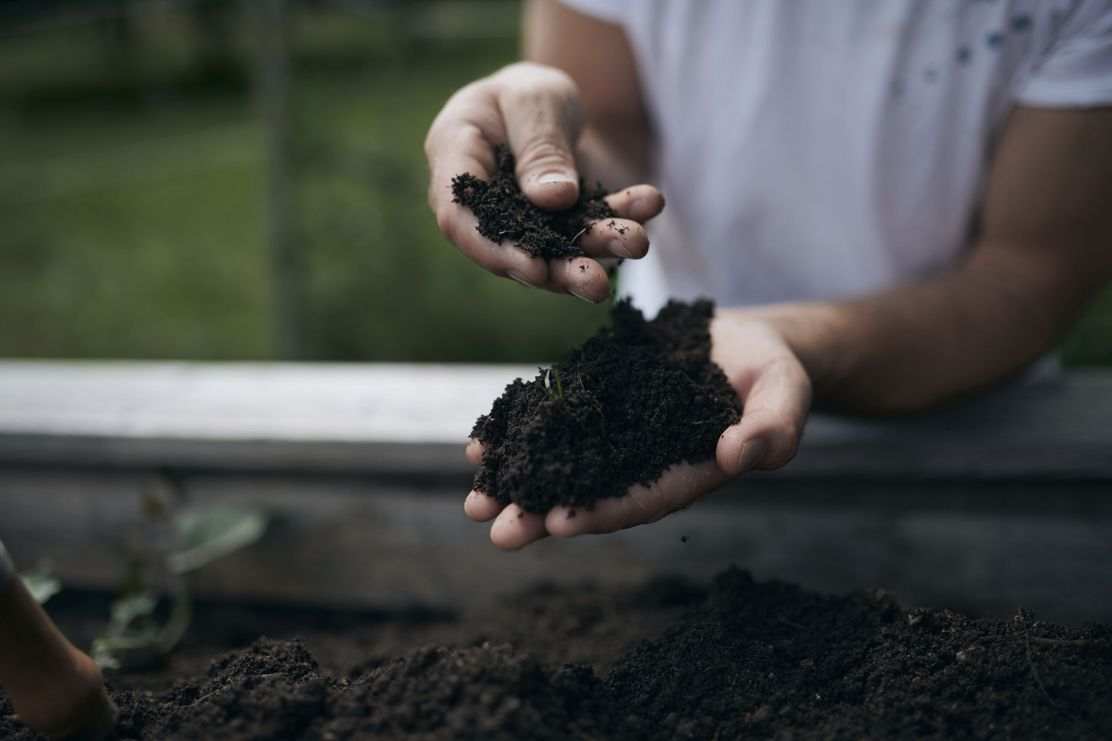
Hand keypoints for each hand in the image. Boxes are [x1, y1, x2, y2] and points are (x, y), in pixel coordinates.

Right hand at [424, 62, 664, 301]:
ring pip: (556, 250)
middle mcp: (483, 203)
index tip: (535, 268)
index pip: (458, 217)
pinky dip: (621, 218)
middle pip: (512, 248)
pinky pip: (590, 230)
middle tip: (595, 285)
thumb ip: (540, 148)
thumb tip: (555, 199)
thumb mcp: (535, 99)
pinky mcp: (560, 231)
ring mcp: (523, 225)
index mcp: (455, 158)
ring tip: (635, 243)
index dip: (493, 249)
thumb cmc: (527, 93)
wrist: (554, 104)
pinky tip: (650, 202)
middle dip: (558, 269)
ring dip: (596, 251)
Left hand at [464, 309, 812, 548]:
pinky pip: (555, 418)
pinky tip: (482, 445)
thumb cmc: (775, 374)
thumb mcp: (785, 395)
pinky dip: (520, 432)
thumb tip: (737, 455)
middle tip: (498, 531)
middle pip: (591, 491)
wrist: (747, 341)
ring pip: (563, 461)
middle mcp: (644, 460)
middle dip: (543, 512)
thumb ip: (771, 428)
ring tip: (475, 495)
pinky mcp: (599, 399)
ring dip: (520, 480)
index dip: (604, 511)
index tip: (561, 522)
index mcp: (688, 471)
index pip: (643, 498)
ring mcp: (617, 431)